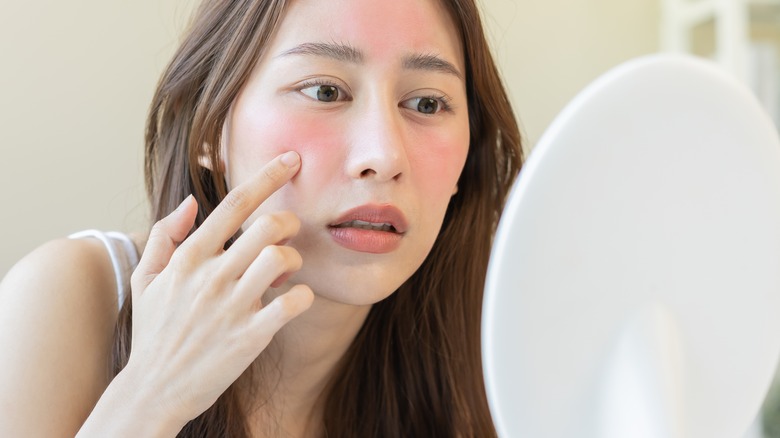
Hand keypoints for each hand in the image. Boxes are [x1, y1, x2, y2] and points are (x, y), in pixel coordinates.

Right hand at [126, 151, 313, 424]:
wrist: (154, 390)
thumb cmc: (153, 331)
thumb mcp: (144, 279)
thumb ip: (165, 236)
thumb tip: (192, 203)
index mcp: (188, 257)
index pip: (235, 203)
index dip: (268, 175)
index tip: (291, 159)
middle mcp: (211, 276)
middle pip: (268, 225)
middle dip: (288, 222)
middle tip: (286, 236)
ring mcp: (232, 306)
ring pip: (281, 258)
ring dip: (294, 259)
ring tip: (285, 271)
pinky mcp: (251, 337)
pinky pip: (293, 302)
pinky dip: (302, 297)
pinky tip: (293, 301)